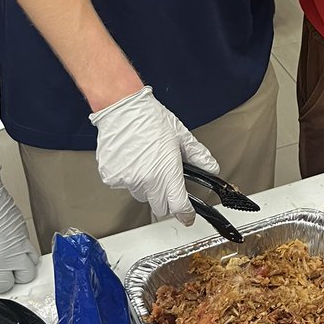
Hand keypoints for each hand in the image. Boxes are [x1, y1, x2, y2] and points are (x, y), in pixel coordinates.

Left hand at [0, 165, 39, 292]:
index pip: (4, 285)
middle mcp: (15, 250)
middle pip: (28, 275)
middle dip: (15, 280)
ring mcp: (21, 236)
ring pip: (32, 259)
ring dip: (21, 265)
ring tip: (5, 262)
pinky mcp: (21, 225)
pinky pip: (27, 243)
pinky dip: (20, 249)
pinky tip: (2, 244)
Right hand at [90, 86, 218, 223]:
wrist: (122, 108)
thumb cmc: (150, 118)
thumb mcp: (181, 136)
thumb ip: (198, 156)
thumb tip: (211, 168)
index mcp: (166, 171)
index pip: (178, 206)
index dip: (186, 214)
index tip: (188, 216)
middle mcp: (146, 179)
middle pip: (159, 205)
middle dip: (165, 197)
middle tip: (165, 176)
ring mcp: (127, 180)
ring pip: (141, 194)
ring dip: (145, 185)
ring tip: (146, 160)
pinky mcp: (111, 177)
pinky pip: (124, 185)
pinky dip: (128, 177)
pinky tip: (131, 158)